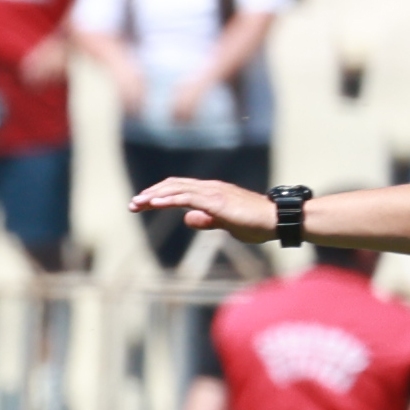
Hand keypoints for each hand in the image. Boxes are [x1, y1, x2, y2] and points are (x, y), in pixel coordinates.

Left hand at [136, 173, 278, 243]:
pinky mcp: (216, 201)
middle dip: (150, 194)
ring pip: (176, 189)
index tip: (142, 204)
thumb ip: (208, 220)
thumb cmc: (256, 223)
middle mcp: (210, 187)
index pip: (179, 188)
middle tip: (132, 205)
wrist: (276, 220)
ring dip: (154, 196)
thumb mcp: (226, 224)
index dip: (159, 194)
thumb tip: (189, 219)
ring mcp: (213, 192)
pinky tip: (153, 204)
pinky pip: (186, 197)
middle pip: (173, 186)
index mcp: (211, 192)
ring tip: (136, 204)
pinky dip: (168, 199)